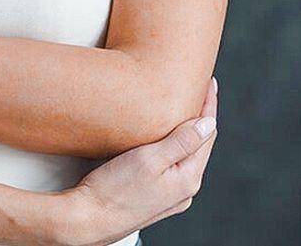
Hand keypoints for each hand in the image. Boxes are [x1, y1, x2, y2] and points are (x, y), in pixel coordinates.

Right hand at [53, 76, 218, 245]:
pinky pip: (174, 163)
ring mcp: (171, 194)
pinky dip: (176, 144)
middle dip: (202, 116)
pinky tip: (167, 136)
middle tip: (200, 88)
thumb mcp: (149, 158)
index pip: (207, 134)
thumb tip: (209, 122)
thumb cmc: (115, 189)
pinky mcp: (156, 195)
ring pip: (187, 154)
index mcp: (188, 178)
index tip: (210, 81)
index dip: (209, 105)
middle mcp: (184, 189)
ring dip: (188, 130)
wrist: (89, 219)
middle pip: (200, 144)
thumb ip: (181, 141)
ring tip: (186, 107)